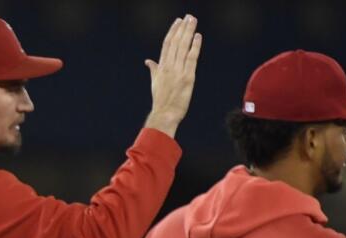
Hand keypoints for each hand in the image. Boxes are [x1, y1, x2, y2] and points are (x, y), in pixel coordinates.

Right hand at [144, 14, 201, 138]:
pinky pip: (191, 58)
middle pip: (175, 42)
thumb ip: (153, 69)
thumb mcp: (155, 82)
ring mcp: (178, 71)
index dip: (172, 31)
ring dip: (189, 32)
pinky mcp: (187, 77)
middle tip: (188, 16)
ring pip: (183, 47)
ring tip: (193, 21)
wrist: (164, 114)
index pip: (166, 44)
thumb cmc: (160, 100)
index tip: (177, 21)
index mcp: (161, 67)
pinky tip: (197, 36)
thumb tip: (148, 61)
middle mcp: (168, 67)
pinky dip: (194, 46)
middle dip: (182, 28)